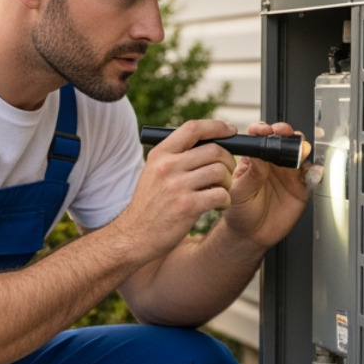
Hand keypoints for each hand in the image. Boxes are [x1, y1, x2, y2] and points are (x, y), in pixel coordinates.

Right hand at [115, 118, 239, 259]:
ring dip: (228, 183)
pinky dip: (225, 200)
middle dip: (228, 161)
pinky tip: (217, 206)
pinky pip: (221, 194)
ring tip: (219, 192)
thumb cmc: (150, 205)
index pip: (193, 128)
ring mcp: (177, 186)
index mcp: (160, 154)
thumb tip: (210, 142)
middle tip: (226, 174)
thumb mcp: (153, 172)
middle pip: (214, 150)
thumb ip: (176, 156)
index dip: (217, 127)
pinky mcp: (188, 206)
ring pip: (220, 172)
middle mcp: (168, 166)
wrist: (134, 236)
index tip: (230, 131)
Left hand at [220, 121, 311, 248]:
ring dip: (302, 148)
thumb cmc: (239, 211)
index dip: (264, 130)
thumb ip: (251, 173)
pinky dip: (315, 171)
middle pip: (284, 140)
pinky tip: (311, 171)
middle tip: (287, 134)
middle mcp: (273, 163)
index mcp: (255, 159)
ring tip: (301, 151)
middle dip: (287, 133)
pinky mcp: (301, 187)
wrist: (251, 234)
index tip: (264, 130)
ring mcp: (288, 174)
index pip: (260, 138)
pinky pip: (312, 176)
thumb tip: (258, 153)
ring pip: (300, 154)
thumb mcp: (239, 191)